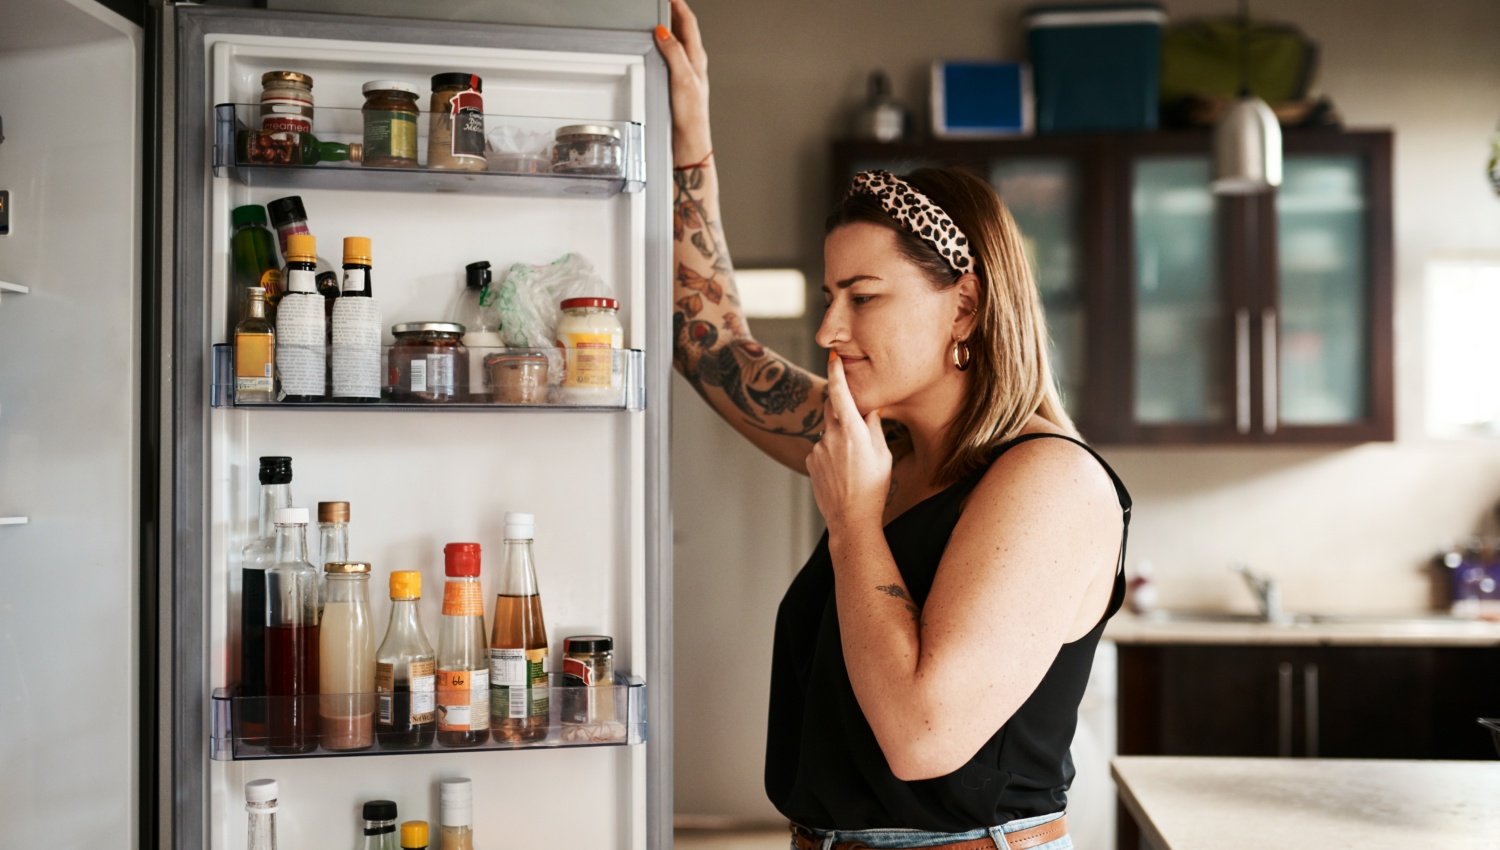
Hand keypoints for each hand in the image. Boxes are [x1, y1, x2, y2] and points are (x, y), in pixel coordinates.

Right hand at [655, 0, 712, 163]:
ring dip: (669, 27)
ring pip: (677, 42)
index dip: (679, 6)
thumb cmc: (691, 115)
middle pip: (683, 29)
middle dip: (673, 12)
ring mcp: (685, 73)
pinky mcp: (677, 82)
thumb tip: (664, 32)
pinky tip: (656, 48)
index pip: (689, 23)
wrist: (689, 141)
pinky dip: (663, 46)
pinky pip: (670, 56)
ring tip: (658, 16)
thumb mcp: (682, 79)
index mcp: (697, 58)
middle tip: (662, 2)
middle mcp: (693, 63)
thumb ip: (674, 53)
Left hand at [807, 353, 891, 534]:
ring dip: (840, 437)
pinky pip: (822, 448)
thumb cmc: (874, 488)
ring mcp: (818, 449)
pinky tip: (842, 472)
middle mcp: (831, 436)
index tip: (833, 356)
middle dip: (843, 409)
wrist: (851, 520)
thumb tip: (870, 407)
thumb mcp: (883, 455)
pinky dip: (832, 453)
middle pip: (832, 408)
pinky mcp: (811, 462)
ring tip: (854, 464)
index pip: (840, 393)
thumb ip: (874, 427)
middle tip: (857, 425)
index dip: (835, 372)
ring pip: (829, 431)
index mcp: (852, 431)